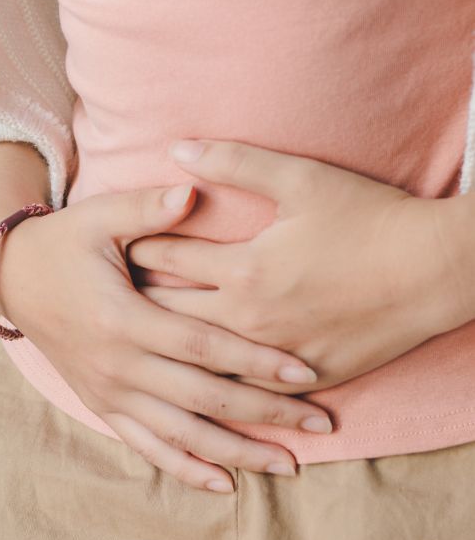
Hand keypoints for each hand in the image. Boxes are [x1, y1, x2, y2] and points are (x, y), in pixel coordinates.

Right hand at [0, 182, 333, 491]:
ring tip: (286, 466)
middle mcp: (117, 365)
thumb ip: (147, 209)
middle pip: (202, 399)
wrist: (14, 279)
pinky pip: (145, 445)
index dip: (255, 360)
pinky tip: (223, 484)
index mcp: (122, 319)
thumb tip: (194, 191)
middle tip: (320, 424)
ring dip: (235, 453)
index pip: (202, 346)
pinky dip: (184, 467)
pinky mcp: (101, 404)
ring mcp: (107, 391)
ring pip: (180, 433)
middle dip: (264, 413)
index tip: (306, 372)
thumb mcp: (98, 217)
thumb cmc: (63, 244)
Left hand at [127, 138, 471, 394]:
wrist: (436, 271)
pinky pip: (245, 389)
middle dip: (135, 301)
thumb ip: (235, 162)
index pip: (168, 257)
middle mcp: (250, 319)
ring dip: (165, 348)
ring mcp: (275, 356)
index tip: (111, 246)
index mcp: (244, 269)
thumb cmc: (370, 218)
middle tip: (104, 297)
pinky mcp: (304, 378)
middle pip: (171, 313)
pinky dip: (212, 383)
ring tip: (133, 342)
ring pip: (200, 360)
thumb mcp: (302, 178)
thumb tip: (177, 150)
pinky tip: (190, 384)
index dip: (135, 247)